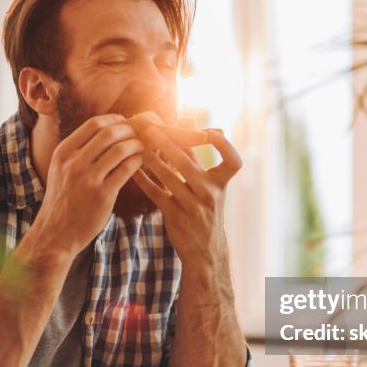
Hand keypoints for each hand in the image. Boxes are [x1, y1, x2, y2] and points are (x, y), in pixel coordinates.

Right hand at [34, 114, 143, 255]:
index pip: (93, 124)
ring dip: (136, 145)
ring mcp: (88, 179)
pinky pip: (126, 169)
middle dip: (128, 130)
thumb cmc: (63, 199)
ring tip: (141, 147)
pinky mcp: (102, 195)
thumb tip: (106, 129)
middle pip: (109, 133)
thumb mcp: (61, 169)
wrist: (56, 233)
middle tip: (137, 133)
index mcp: (63, 152)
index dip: (113, 120)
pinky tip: (139, 162)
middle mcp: (74, 163)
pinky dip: (137, 161)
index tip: (124, 122)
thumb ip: (78, 151)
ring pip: (120, 149)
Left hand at [132, 124, 241, 264]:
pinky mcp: (176, 217)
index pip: (232, 161)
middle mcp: (210, 193)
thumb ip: (196, 153)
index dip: (225, 145)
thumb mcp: (207, 184)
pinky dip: (144, 180)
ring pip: (169, 178)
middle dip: (169, 144)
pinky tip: (133, 169)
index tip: (212, 130)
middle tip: (151, 129)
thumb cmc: (204, 209)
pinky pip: (157, 194)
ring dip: (152, 160)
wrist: (205, 250)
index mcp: (220, 183)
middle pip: (189, 164)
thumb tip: (187, 116)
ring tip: (138, 145)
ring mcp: (193, 206)